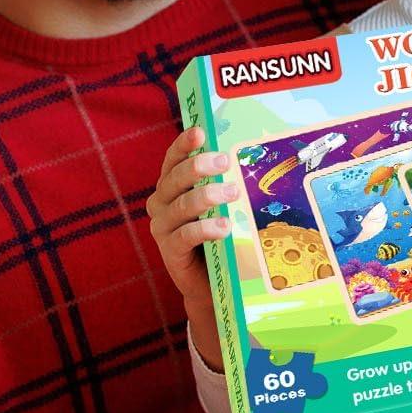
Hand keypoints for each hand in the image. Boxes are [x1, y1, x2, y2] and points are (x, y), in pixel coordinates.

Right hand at [145, 126, 234, 368]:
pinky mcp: (170, 251)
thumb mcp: (220, 204)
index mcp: (171, 186)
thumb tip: (250, 155)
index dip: (183, 144)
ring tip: (232, 192)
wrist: (211, 280)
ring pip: (181, 205)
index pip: (172, 160)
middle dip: (199, 167)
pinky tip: (223, 226)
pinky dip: (205, 228)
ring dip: (207, 196)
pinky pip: (185, 236)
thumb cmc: (218, 234)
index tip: (200, 132)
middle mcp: (161, 203)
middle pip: (175, 178)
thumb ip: (225, 182)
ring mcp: (162, 227)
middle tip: (225, 161)